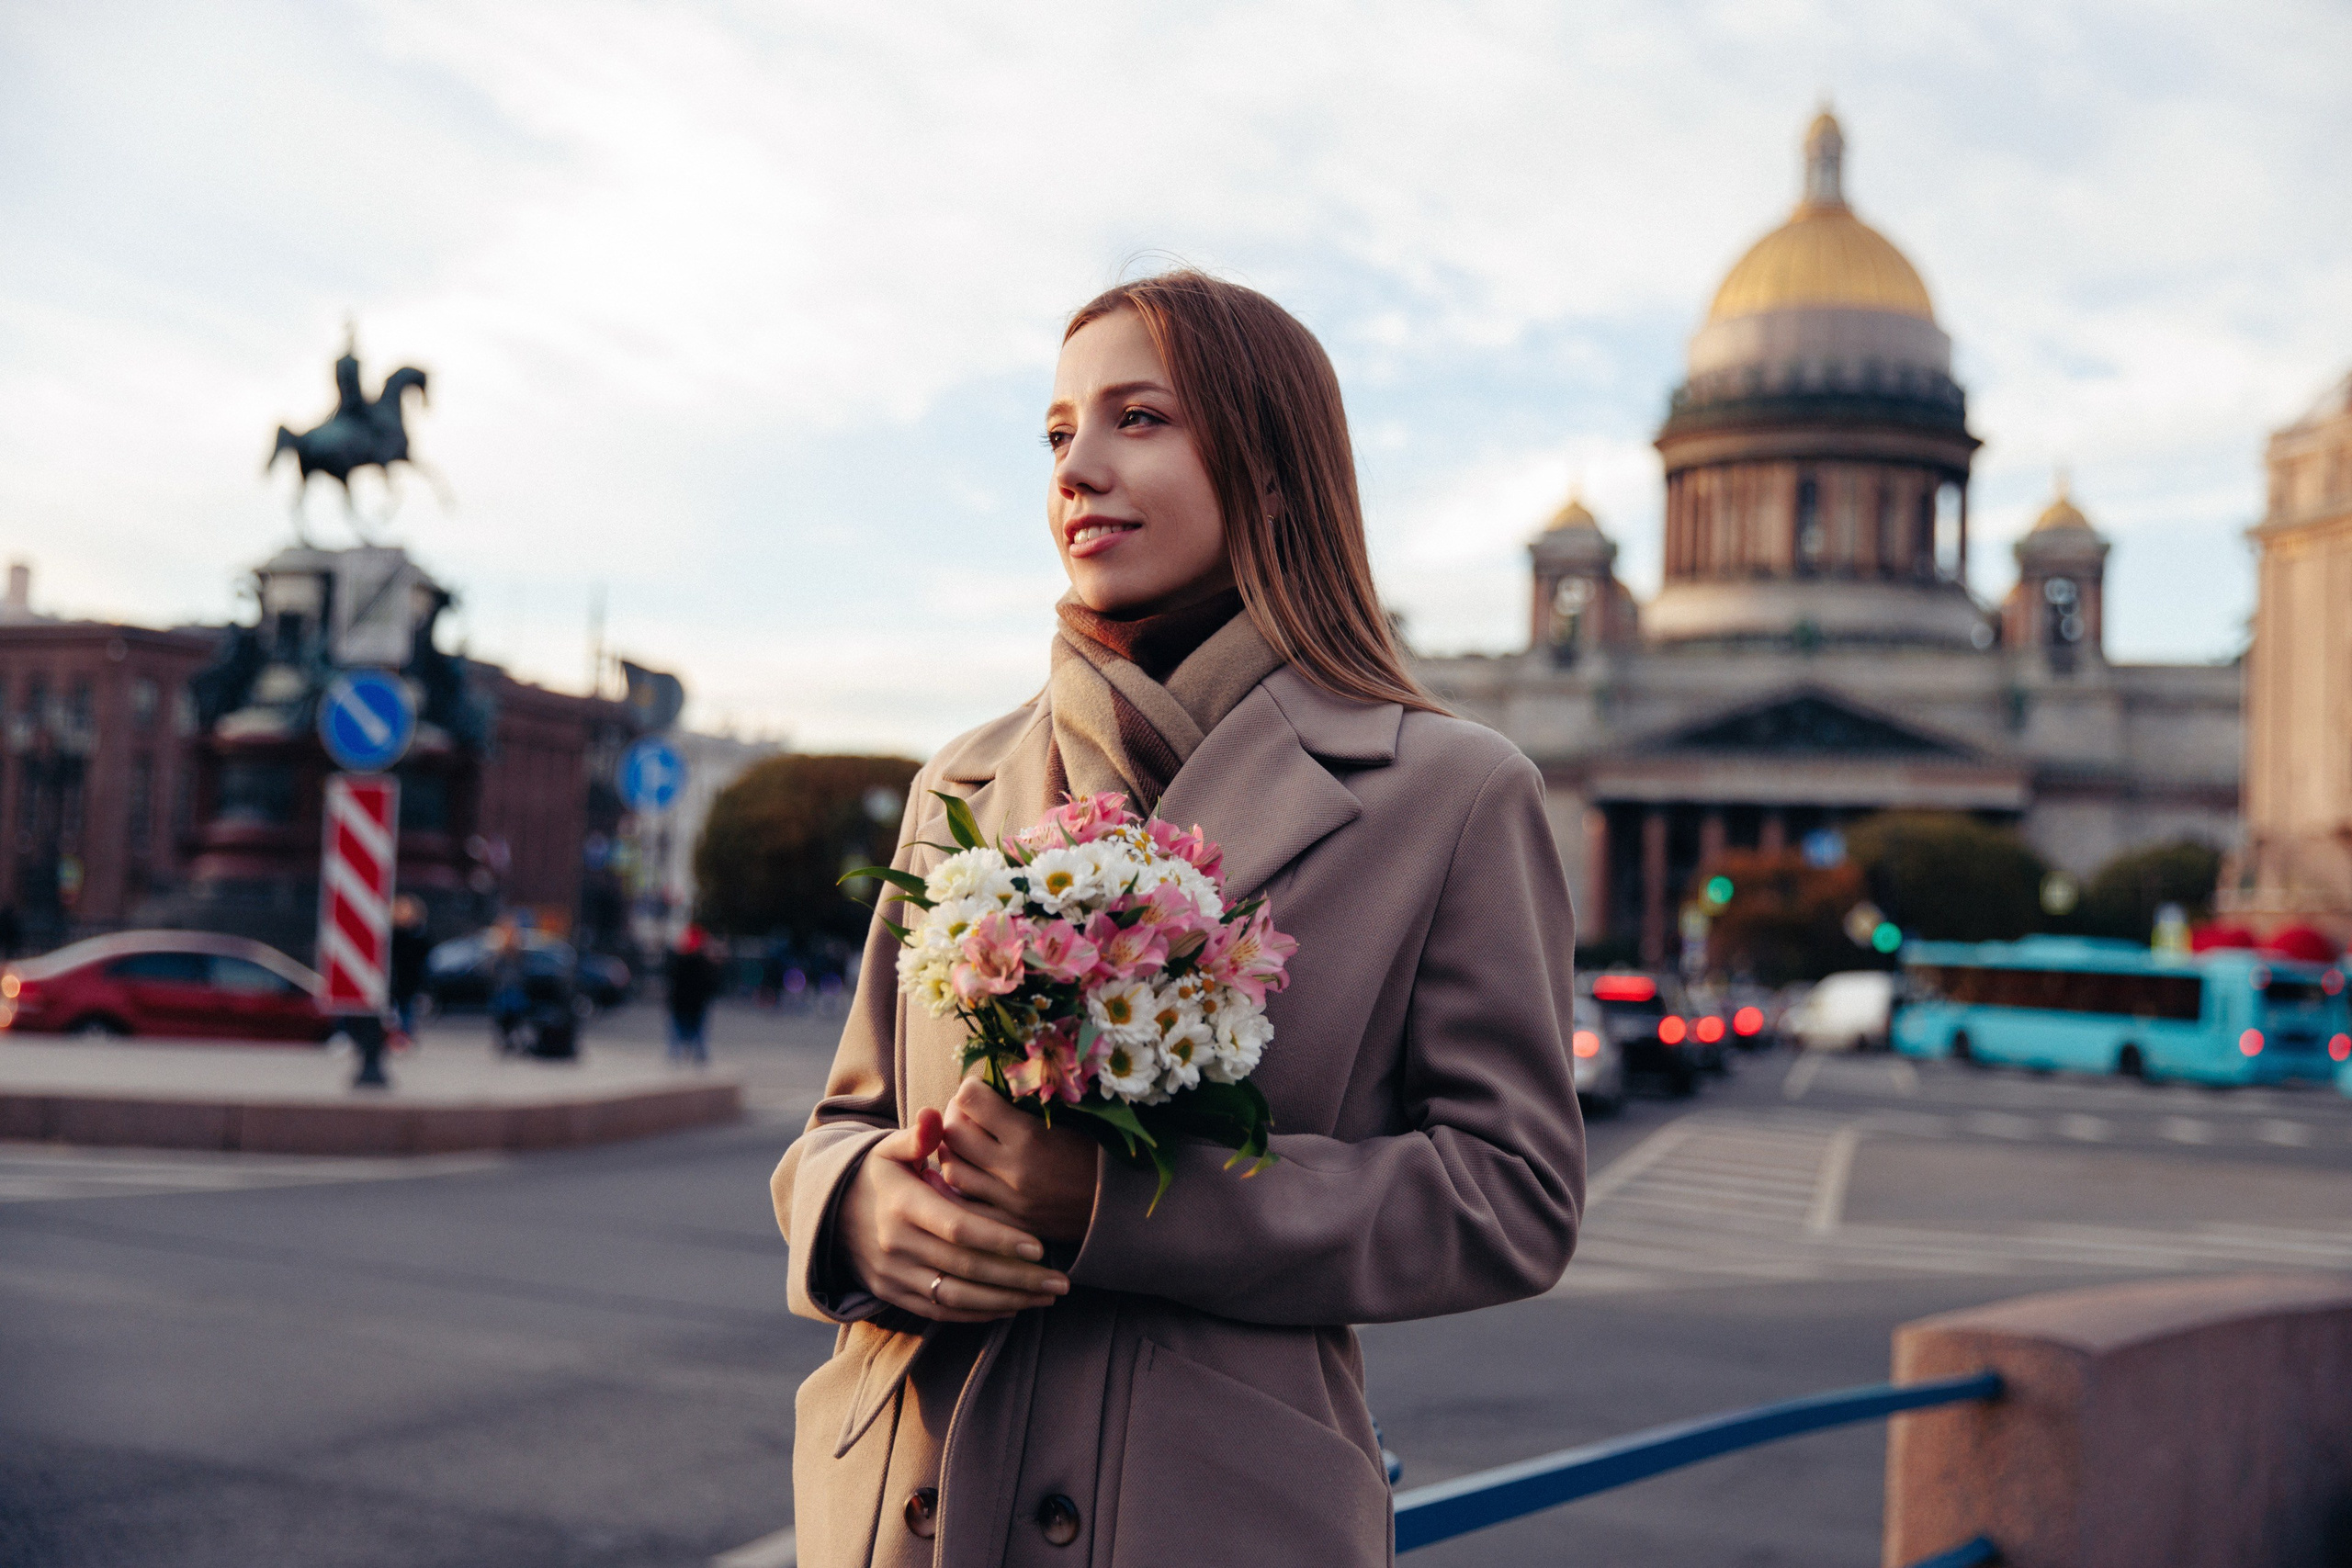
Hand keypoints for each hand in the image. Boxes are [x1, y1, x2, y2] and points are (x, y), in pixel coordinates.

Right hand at [836, 1108, 1069, 1322]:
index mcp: (902, 1204)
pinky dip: (978, 1314)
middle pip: (965, 1268)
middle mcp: (897, 1244)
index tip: (1038, 1247)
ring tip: (1045, 1299)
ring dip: (1005, 1302)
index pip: (957, 1227)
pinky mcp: (893, 1294)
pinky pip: (941, 1311)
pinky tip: (1012, 1307)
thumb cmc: (876, 1175)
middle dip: (1017, 1278)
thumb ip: (918, 1135)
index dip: (998, 1239)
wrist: (829, 1214)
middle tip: (1060, 1283)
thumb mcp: (889, 1148)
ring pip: (957, 1297)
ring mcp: (894, 1274)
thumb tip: (936, 1115)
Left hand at [936, 1076, 1099, 1243]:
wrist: (1122, 1207)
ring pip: (953, 1171)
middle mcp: (1013, 1170)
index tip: (977, 1089)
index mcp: (1030, 1137)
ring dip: (952, 1153)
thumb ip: (1031, 1105)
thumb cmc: (1099, 1156)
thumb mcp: (1071, 1120)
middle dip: (955, 1117)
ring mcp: (1009, 1202)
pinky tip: (963, 1176)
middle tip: (965, 1114)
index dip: (970, 1090)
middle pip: (954, 1135)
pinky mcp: (1011, 1225)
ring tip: (965, 1145)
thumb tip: (999, 1081)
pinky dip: (956, 1189)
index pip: (972, 1101)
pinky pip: (965, 1206)